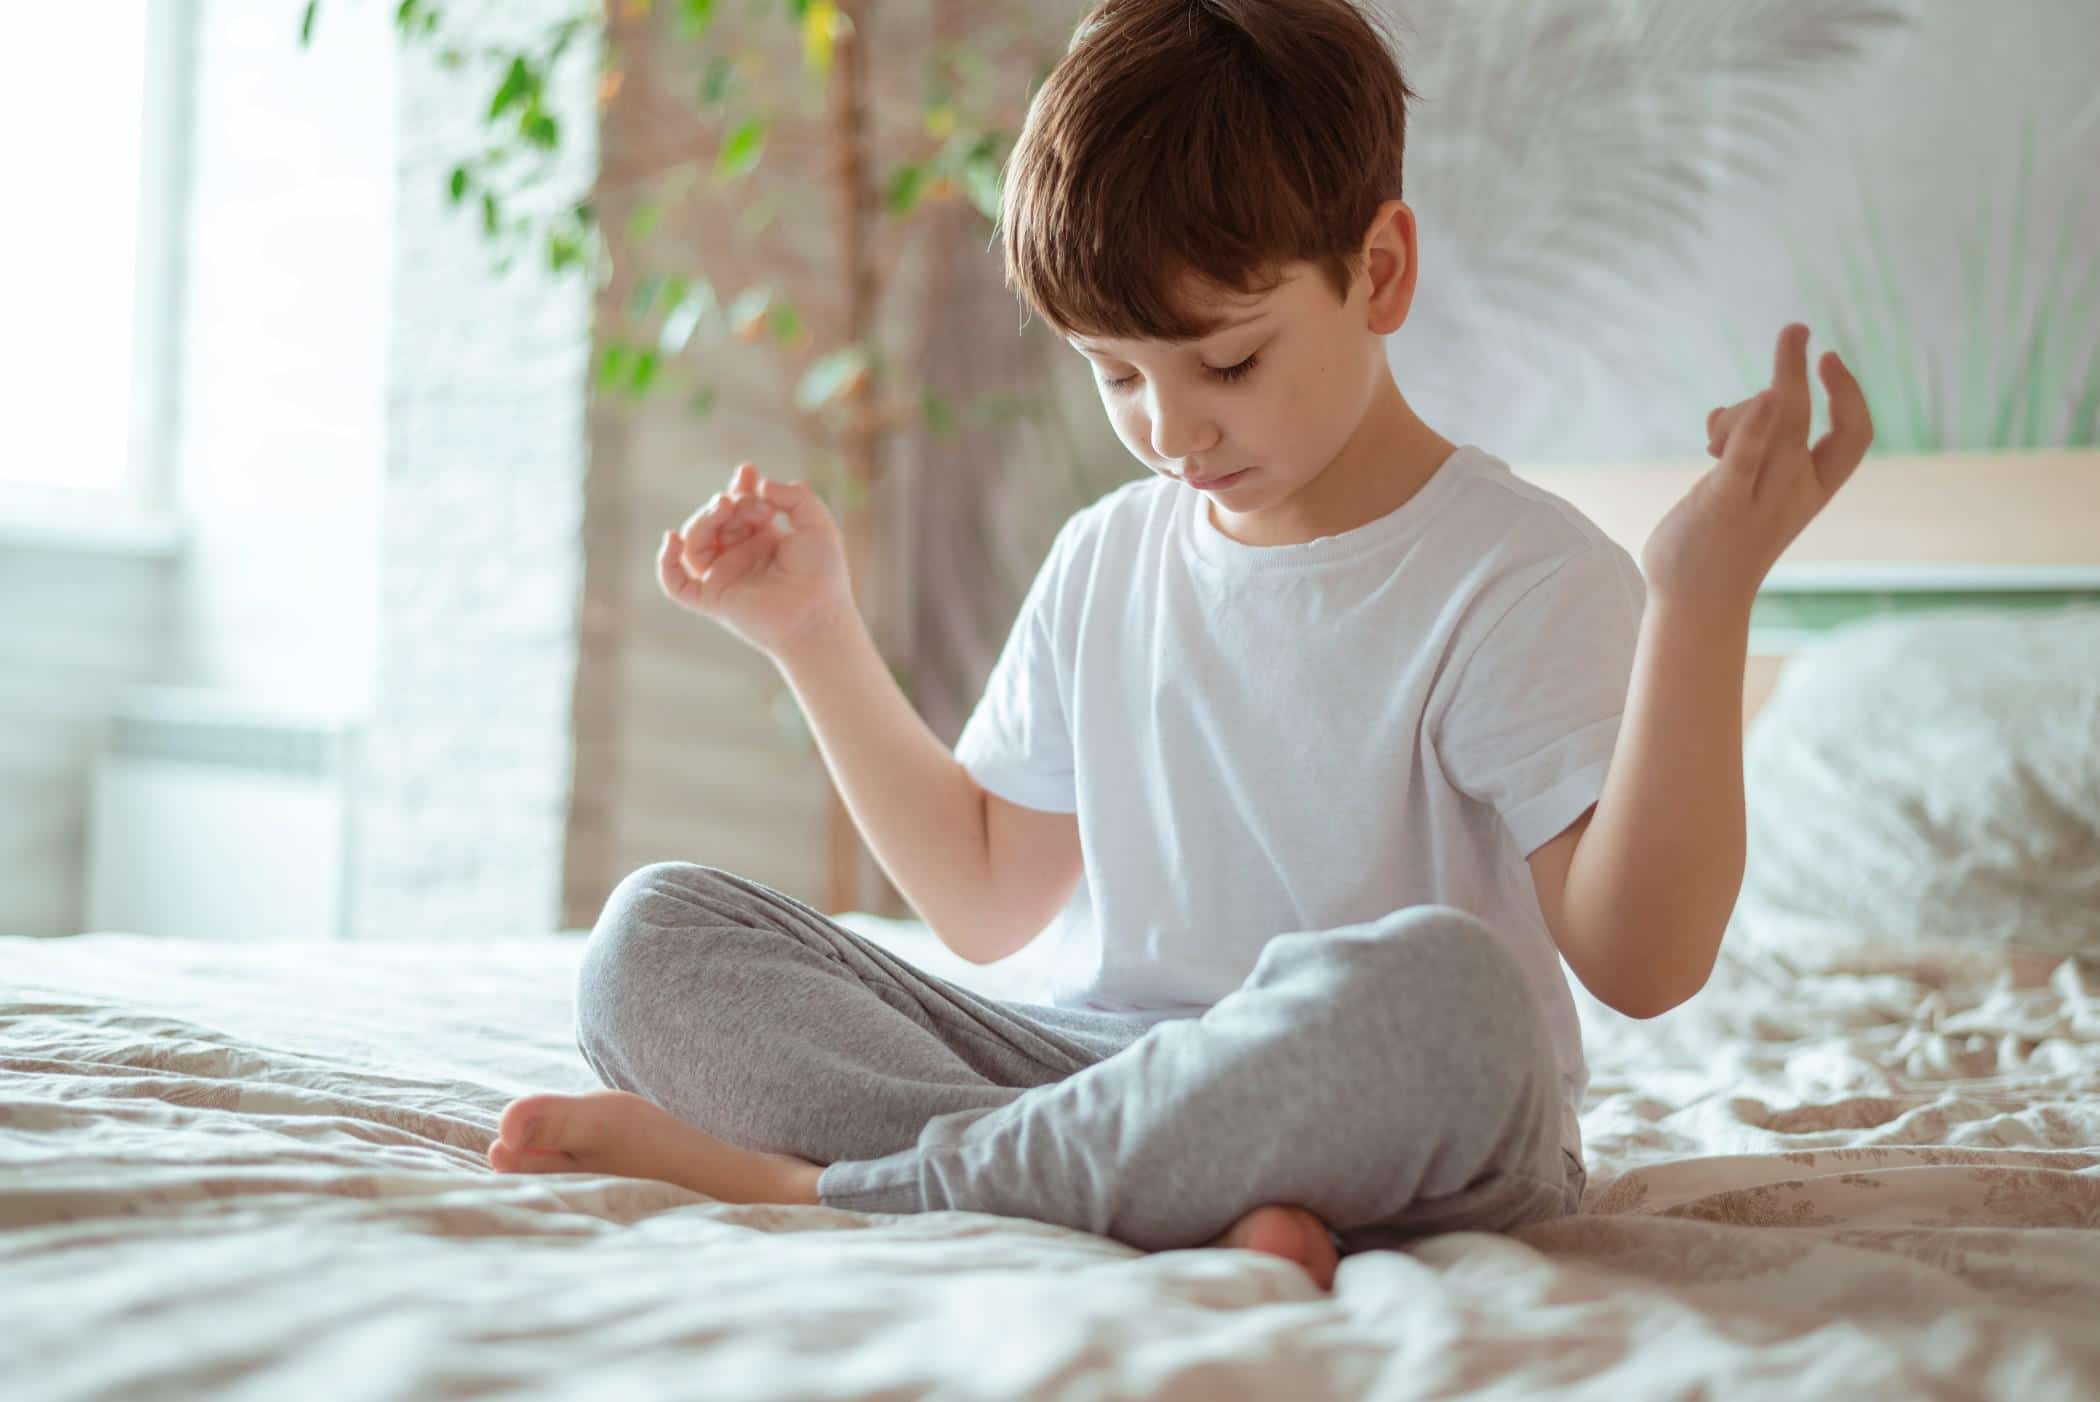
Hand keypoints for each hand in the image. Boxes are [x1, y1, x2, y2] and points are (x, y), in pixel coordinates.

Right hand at [660, 461, 856, 656]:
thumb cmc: (823, 575)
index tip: (747, 471)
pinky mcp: (712, 600)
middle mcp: (741, 558)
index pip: (740, 508)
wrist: (817, 615)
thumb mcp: (817, 523)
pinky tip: (673, 539)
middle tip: (751, 502)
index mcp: (765, 541)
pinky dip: (667, 562)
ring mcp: (724, 578)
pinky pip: (676, 584)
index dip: (740, 488)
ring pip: (695, 543)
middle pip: (717, 520)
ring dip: (703, 520)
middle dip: (729, 503)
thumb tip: (762, 485)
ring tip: (723, 505)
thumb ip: (795, 496)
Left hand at [1641, 322, 1874, 608]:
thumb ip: (1749, 448)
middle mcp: (1793, 493)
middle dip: (1801, 369)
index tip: (1830, 360)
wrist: (1694, 605)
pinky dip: (1756, 425)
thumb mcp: (1746, 488)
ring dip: (1755, 398)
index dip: (1850, 395)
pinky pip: (1746, 457)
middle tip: (1796, 328)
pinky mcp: (1721, 503)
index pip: (1854, 436)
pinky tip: (1766, 395)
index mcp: (1810, 491)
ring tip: (1713, 434)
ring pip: (1775, 426)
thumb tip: (1731, 412)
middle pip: (1805, 419)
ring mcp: (1759, 498)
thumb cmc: (1719, 545)